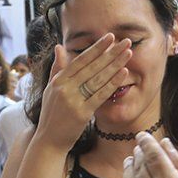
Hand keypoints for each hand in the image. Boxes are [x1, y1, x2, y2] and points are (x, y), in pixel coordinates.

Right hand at [35, 35, 132, 150]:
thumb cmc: (51, 115)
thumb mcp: (50, 89)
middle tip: (126, 41)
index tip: (110, 37)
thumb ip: (57, 68)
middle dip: (110, 52)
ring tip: (128, 53)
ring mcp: (73, 100)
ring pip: (97, 78)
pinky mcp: (81, 113)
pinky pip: (100, 95)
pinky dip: (112, 83)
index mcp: (58, 80)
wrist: (49, 140)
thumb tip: (59, 47)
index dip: (96, 48)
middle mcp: (64, 88)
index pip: (80, 60)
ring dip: (115, 64)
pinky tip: (123, 73)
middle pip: (92, 66)